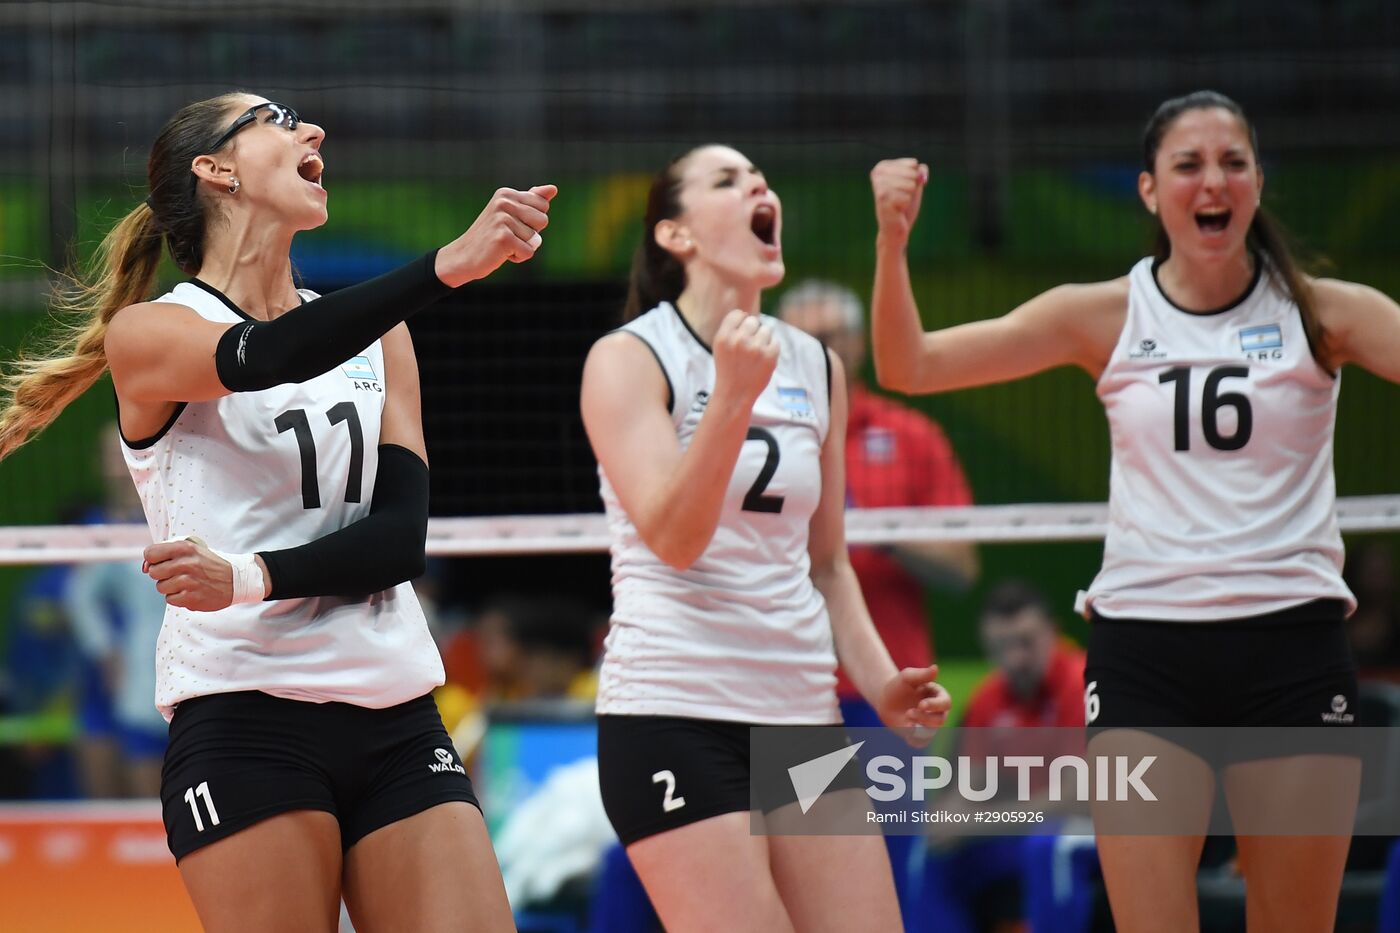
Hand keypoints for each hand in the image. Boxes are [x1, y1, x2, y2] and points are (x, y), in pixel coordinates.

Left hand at [142, 537, 266, 611]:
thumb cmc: (209, 564)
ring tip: (186, 583)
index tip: (162, 562)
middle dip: (161, 574)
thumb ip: (166, 553)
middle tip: (177, 573)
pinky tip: (191, 592)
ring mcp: (189, 582)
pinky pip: (170, 600)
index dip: (152, 559)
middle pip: (153, 572)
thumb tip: (143, 568)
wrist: (236, 580)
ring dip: (170, 587)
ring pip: (160, 587)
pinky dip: (178, 598)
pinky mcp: (191, 598)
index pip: (150, 553)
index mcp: (185, 548)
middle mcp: (186, 564)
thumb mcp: (192, 550)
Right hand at [435, 184, 557, 285]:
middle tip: (508, 236)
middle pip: (543, 220)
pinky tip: (501, 253)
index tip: (513, 224)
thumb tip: (553, 188)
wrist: (464, 256)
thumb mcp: (511, 215)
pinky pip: (528, 252)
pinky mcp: (503, 238)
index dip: (533, 221)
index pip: (543, 205)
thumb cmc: (491, 236)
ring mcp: (502, 219)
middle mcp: (503, 202)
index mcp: (506, 194)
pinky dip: (518, 257)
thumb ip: (532, 201)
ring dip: (522, 247)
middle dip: (530, 234)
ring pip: (535, 239)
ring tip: (503, 245)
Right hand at [711, 310, 778, 408]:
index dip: (741, 322)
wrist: (735, 394)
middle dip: (752, 331)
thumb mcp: (721, 347)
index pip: (738, 314)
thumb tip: (750, 314)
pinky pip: (775, 341)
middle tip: (748, 347)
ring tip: (755, 354)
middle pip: (753, 320)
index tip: (741, 333)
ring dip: (763, 339)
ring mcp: (755, 348)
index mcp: (723, 337)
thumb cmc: (729, 367)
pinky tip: (762, 360)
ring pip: (766, 329)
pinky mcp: (770, 355)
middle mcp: (738, 340)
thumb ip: (731, 328)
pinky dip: (771, 350)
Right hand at [870, 159, 927, 246]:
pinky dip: (906, 205)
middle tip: (902, 197)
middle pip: (912, 173)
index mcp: (882, 167)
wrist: (896, 228)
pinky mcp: (882, 198)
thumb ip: (920, 172)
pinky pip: (907, 197)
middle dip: (912, 187)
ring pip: (910, 185)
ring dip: (909, 197)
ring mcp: (879, 185)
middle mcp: (877, 173)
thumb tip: (921, 176)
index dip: (915, 178)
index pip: (913, 163)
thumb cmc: (904, 204)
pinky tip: (897, 210)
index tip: (904, 188)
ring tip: (899, 204)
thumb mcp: (915, 183)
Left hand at [876, 664, 950, 737]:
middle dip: (925, 718)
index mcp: (939, 696)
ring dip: (919, 729)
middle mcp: (938, 712)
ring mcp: (929, 725)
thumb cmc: (899, 686)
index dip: (935, 705)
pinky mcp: (918, 735)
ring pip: (931, 733)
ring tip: (906, 720)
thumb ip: (922, 674)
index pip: (945, 703)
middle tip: (909, 712)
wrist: (885, 699)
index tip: (921, 704)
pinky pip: (921, 742)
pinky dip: (914, 739)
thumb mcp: (908, 677)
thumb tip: (936, 668)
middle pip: (940, 720)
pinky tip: (906, 730)